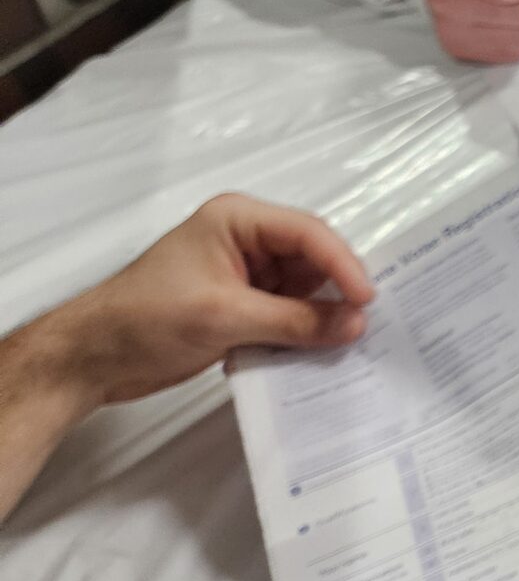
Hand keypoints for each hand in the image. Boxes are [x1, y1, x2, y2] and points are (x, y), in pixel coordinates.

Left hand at [37, 195, 373, 408]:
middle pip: (311, 259)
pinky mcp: (238, 307)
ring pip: (301, 290)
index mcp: (238, 220)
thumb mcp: (224, 317)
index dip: (342, 264)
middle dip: (335, 291)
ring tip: (346, 344)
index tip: (368, 300)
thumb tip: (356, 326)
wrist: (88, 360)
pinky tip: (316, 353)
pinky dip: (298, 333)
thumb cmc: (147, 320)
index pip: (307, 233)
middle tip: (364, 326)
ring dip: (318, 317)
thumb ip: (293, 321)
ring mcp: (243, 275)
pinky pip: (285, 314)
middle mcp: (246, 240)